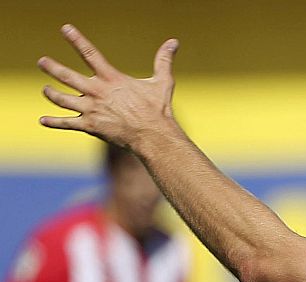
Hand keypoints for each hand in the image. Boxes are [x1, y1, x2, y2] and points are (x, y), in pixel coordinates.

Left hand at [38, 25, 178, 151]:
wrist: (154, 137)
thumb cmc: (159, 110)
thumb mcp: (162, 82)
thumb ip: (163, 61)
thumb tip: (174, 42)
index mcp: (111, 79)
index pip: (89, 54)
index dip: (76, 39)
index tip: (64, 29)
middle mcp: (97, 92)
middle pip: (67, 76)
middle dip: (52, 67)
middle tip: (42, 62)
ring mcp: (92, 109)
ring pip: (62, 99)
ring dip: (51, 94)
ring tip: (45, 90)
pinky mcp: (91, 126)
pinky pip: (67, 124)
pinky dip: (54, 123)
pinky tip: (43, 121)